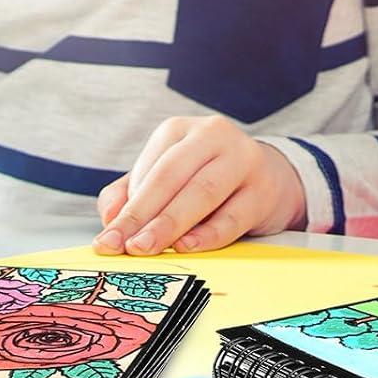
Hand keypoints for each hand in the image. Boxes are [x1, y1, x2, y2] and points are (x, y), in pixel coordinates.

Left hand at [92, 115, 305, 255]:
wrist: (270, 178)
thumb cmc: (207, 179)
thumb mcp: (167, 177)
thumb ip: (131, 193)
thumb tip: (110, 218)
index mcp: (180, 130)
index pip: (149, 168)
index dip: (127, 206)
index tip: (107, 241)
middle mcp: (212, 135)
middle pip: (172, 175)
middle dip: (143, 214)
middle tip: (122, 246)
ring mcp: (242, 159)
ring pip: (202, 191)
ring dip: (169, 223)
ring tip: (145, 248)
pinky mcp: (263, 189)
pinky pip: (233, 215)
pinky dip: (207, 234)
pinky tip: (186, 247)